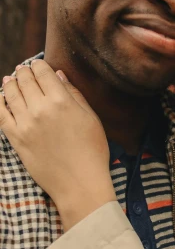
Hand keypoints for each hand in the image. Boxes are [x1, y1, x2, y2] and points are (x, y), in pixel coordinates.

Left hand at [0, 59, 115, 228]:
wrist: (79, 183)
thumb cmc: (92, 151)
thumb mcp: (91, 118)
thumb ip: (74, 94)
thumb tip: (58, 76)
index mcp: (61, 101)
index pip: (43, 72)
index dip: (39, 65)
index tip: (38, 65)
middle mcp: (40, 109)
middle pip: (25, 80)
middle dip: (24, 72)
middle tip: (24, 70)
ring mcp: (25, 124)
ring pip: (10, 94)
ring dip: (10, 83)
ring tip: (10, 80)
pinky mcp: (16, 139)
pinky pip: (0, 115)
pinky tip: (1, 99)